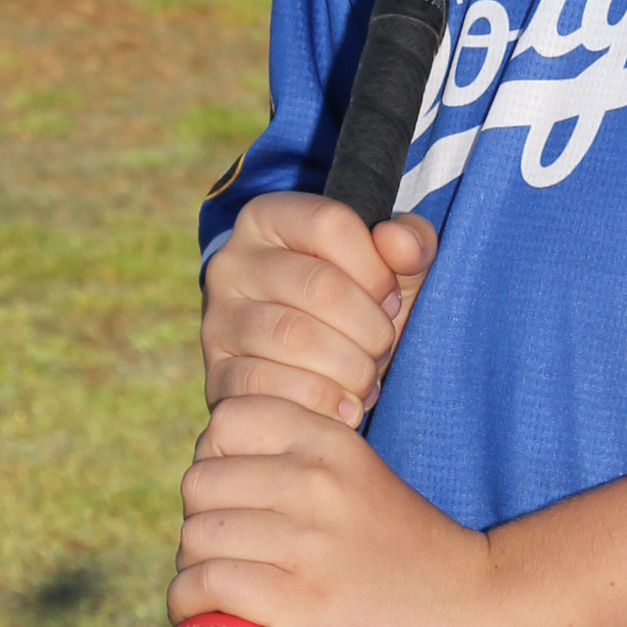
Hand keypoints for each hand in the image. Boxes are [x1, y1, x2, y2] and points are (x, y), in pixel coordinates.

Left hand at [169, 392, 491, 626]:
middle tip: (224, 553)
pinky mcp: (299, 601)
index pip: (226, 419)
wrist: (474, 605)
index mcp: (331, 441)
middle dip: (199, 520)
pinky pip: (203, 586)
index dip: (215, 459)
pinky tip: (206, 618)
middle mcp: (314, 480)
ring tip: (219, 591)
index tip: (234, 496)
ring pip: (195, 537)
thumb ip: (302, 469)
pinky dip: (190, 607)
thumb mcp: (360, 478)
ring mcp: (307, 540)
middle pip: (199, 483)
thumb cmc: (410, 548)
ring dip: (194, 570)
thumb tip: (224, 483)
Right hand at [201, 194, 437, 423]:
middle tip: (383, 348)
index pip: (330, 223)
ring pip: (294, 338)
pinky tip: (343, 408)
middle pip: (319, 285)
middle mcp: (232, 261)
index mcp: (268, 218)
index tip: (390, 299)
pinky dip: (319, 402)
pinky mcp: (217, 372)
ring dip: (350, 368)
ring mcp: (218, 318)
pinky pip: (269, 386)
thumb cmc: (355, 308)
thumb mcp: (389, 269)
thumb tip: (400, 244)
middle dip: (369, 327)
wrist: (310, 372)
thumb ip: (409, 243)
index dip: (376, 267)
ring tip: (367, 380)